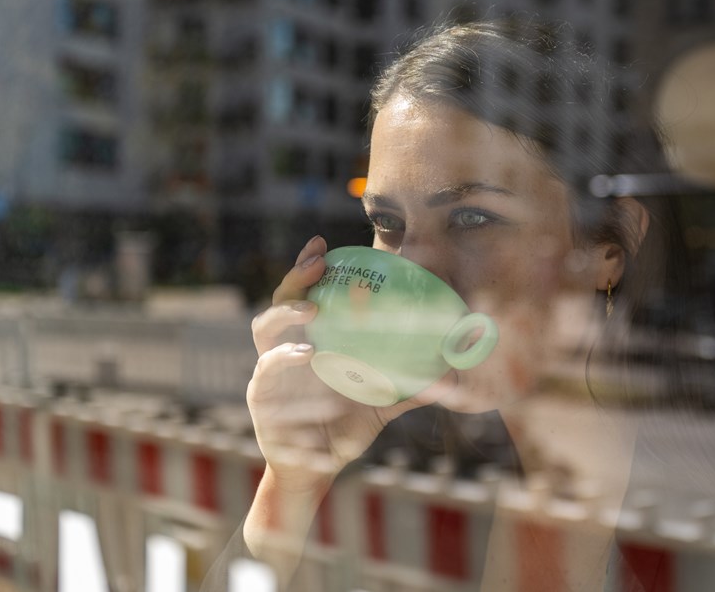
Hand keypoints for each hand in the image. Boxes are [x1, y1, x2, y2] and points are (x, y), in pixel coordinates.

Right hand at [246, 235, 426, 488]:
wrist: (316, 470)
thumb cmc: (344, 430)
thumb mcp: (381, 404)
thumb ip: (411, 387)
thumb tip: (453, 374)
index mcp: (312, 340)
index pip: (307, 294)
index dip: (310, 267)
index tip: (323, 244)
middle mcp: (286, 347)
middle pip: (281, 300)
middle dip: (296, 276)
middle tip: (317, 262)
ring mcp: (269, 369)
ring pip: (264, 328)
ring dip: (285, 313)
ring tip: (310, 307)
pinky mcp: (260, 395)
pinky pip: (267, 369)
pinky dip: (284, 358)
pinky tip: (306, 352)